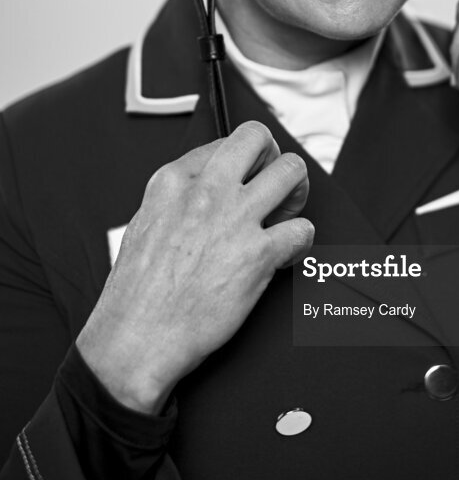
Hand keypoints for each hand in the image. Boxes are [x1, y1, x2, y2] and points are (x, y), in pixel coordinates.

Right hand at [76, 121, 312, 413]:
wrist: (135, 341)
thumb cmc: (134, 296)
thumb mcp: (143, 225)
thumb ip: (176, 201)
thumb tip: (204, 193)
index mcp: (172, 182)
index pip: (224, 142)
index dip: (242, 161)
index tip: (247, 177)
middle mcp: (205, 193)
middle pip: (258, 138)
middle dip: (274, 155)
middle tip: (275, 180)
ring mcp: (234, 220)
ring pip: (291, 172)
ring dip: (297, 191)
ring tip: (288, 211)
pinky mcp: (257, 255)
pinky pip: (302, 229)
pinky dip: (301, 241)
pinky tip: (286, 253)